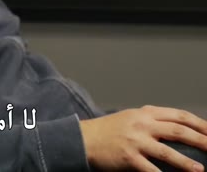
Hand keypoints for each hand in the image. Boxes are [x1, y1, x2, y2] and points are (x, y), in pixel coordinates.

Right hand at [80, 105, 206, 170]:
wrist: (83, 138)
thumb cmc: (108, 129)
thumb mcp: (130, 117)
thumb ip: (151, 119)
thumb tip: (177, 126)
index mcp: (145, 113)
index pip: (179, 116)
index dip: (199, 124)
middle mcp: (142, 125)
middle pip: (178, 131)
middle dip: (201, 140)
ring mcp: (135, 141)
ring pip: (167, 151)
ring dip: (186, 162)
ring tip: (200, 169)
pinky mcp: (129, 158)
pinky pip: (150, 169)